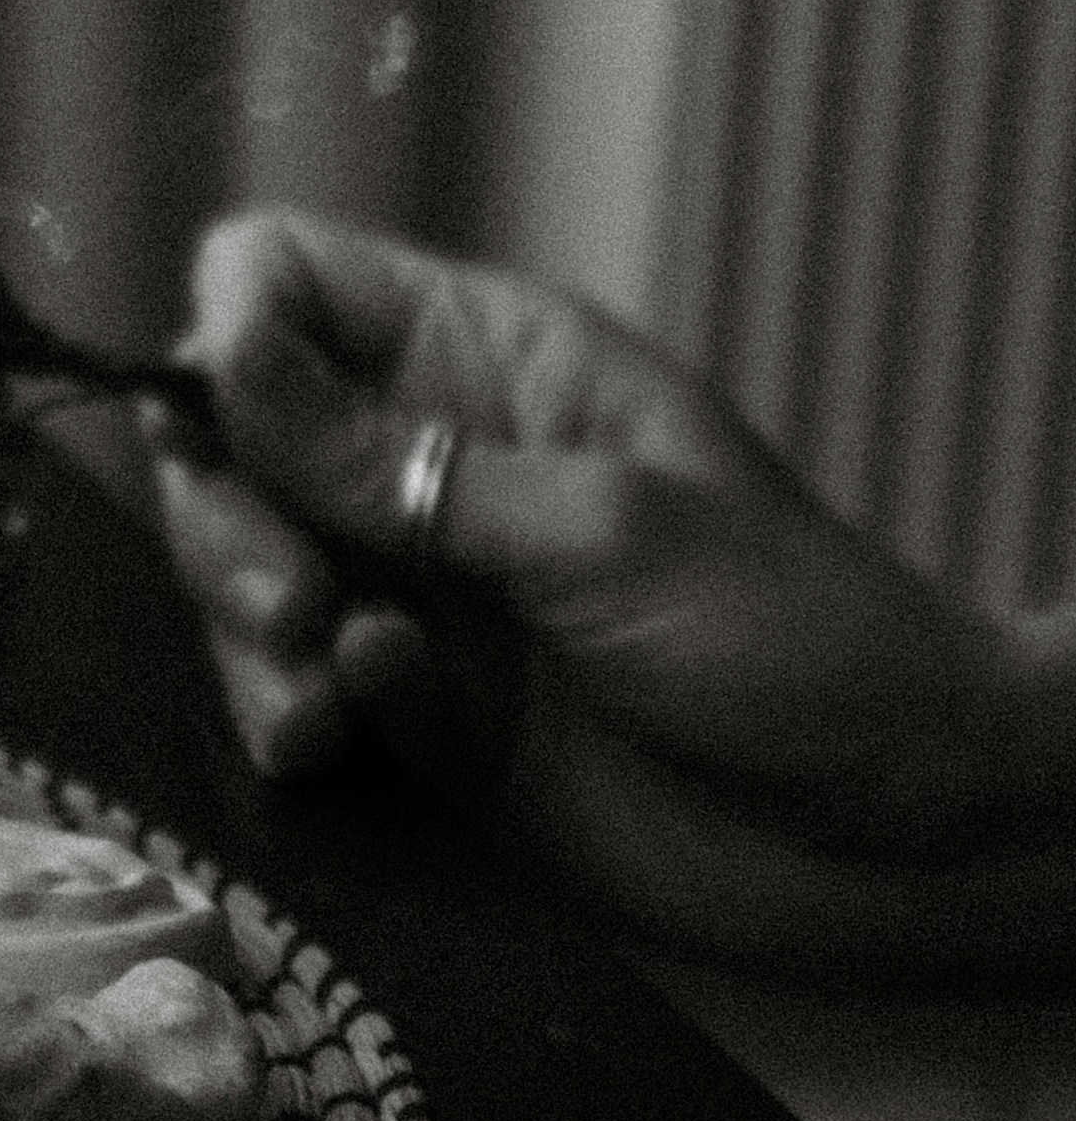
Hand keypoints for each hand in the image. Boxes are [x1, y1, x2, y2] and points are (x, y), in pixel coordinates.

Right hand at [153, 209, 1075, 993]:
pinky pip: (292, 698)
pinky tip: (348, 750)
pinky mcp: (413, 718)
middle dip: (224, 524)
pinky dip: (294, 723)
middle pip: (229, 443)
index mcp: (484, 364)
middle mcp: (427, 465)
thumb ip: (399, 462)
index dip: (229, 331)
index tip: (228, 419)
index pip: (287, 282)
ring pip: (242, 579)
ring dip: (249, 641)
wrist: (896, 838)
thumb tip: (224, 360)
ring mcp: (415, 593)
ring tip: (321, 710)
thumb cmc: (794, 641)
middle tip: (293, 612)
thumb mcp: (600, 529)